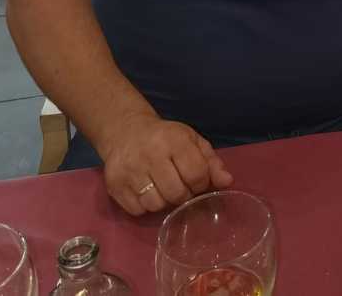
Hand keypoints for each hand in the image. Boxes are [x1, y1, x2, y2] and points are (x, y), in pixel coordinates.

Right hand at [96, 114, 233, 215]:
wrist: (126, 132)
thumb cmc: (166, 139)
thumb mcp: (192, 142)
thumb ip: (211, 162)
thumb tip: (227, 182)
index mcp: (174, 141)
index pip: (196, 174)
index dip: (201, 184)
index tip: (197, 182)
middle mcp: (150, 155)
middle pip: (176, 193)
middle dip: (183, 196)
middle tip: (180, 188)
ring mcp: (130, 171)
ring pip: (156, 205)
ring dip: (164, 202)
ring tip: (163, 189)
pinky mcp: (114, 185)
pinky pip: (137, 210)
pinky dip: (145, 206)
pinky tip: (147, 191)